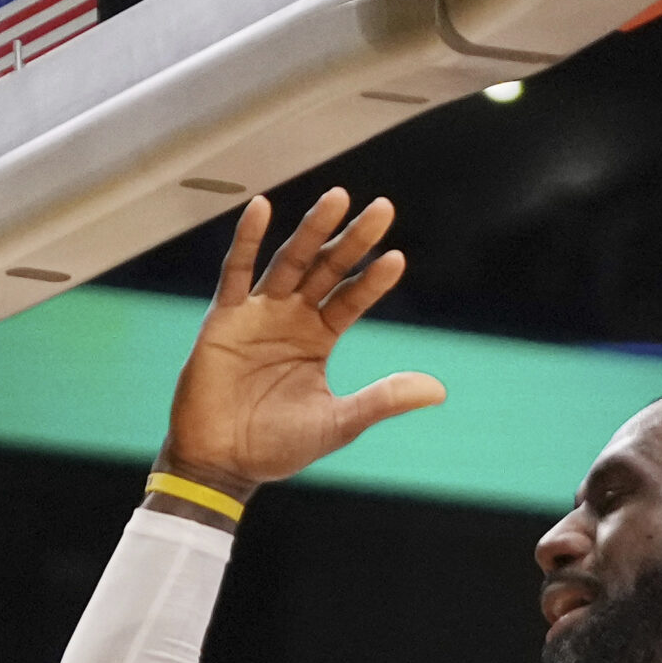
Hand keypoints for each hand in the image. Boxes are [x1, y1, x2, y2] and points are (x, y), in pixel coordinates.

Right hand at [159, 190, 445, 497]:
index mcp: (318, 338)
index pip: (352, 298)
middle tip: (383, 208)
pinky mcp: (225, 318)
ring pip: (289, 261)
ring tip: (337, 198)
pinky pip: (235, 271)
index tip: (397, 257)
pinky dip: (247, 240)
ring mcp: (258, 314)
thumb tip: (439, 390)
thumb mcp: (340, 421)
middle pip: (327, 269)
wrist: (222, 463)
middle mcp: (291, 318)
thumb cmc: (277, 446)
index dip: (373, 280)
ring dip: (312, 230)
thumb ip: (383, 399)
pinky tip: (261, 207)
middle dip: (353, 240)